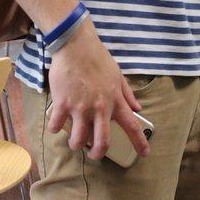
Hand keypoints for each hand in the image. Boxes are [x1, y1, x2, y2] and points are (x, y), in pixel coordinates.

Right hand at [45, 26, 149, 160]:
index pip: (132, 125)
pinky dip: (55, 128)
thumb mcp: (118, 75)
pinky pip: (57, 126)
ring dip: (76, 144)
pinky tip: (56, 124)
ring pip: (78, 140)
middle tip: (95, 154)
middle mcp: (100, 108)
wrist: (76, 45)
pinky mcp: (63, 103)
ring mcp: (81, 107)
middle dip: (98, 153)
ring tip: (74, 140)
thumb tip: (138, 108)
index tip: (144, 154)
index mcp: (116, 101)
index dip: (140, 143)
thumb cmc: (98, 59)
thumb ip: (127, 94)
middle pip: (102, 142)